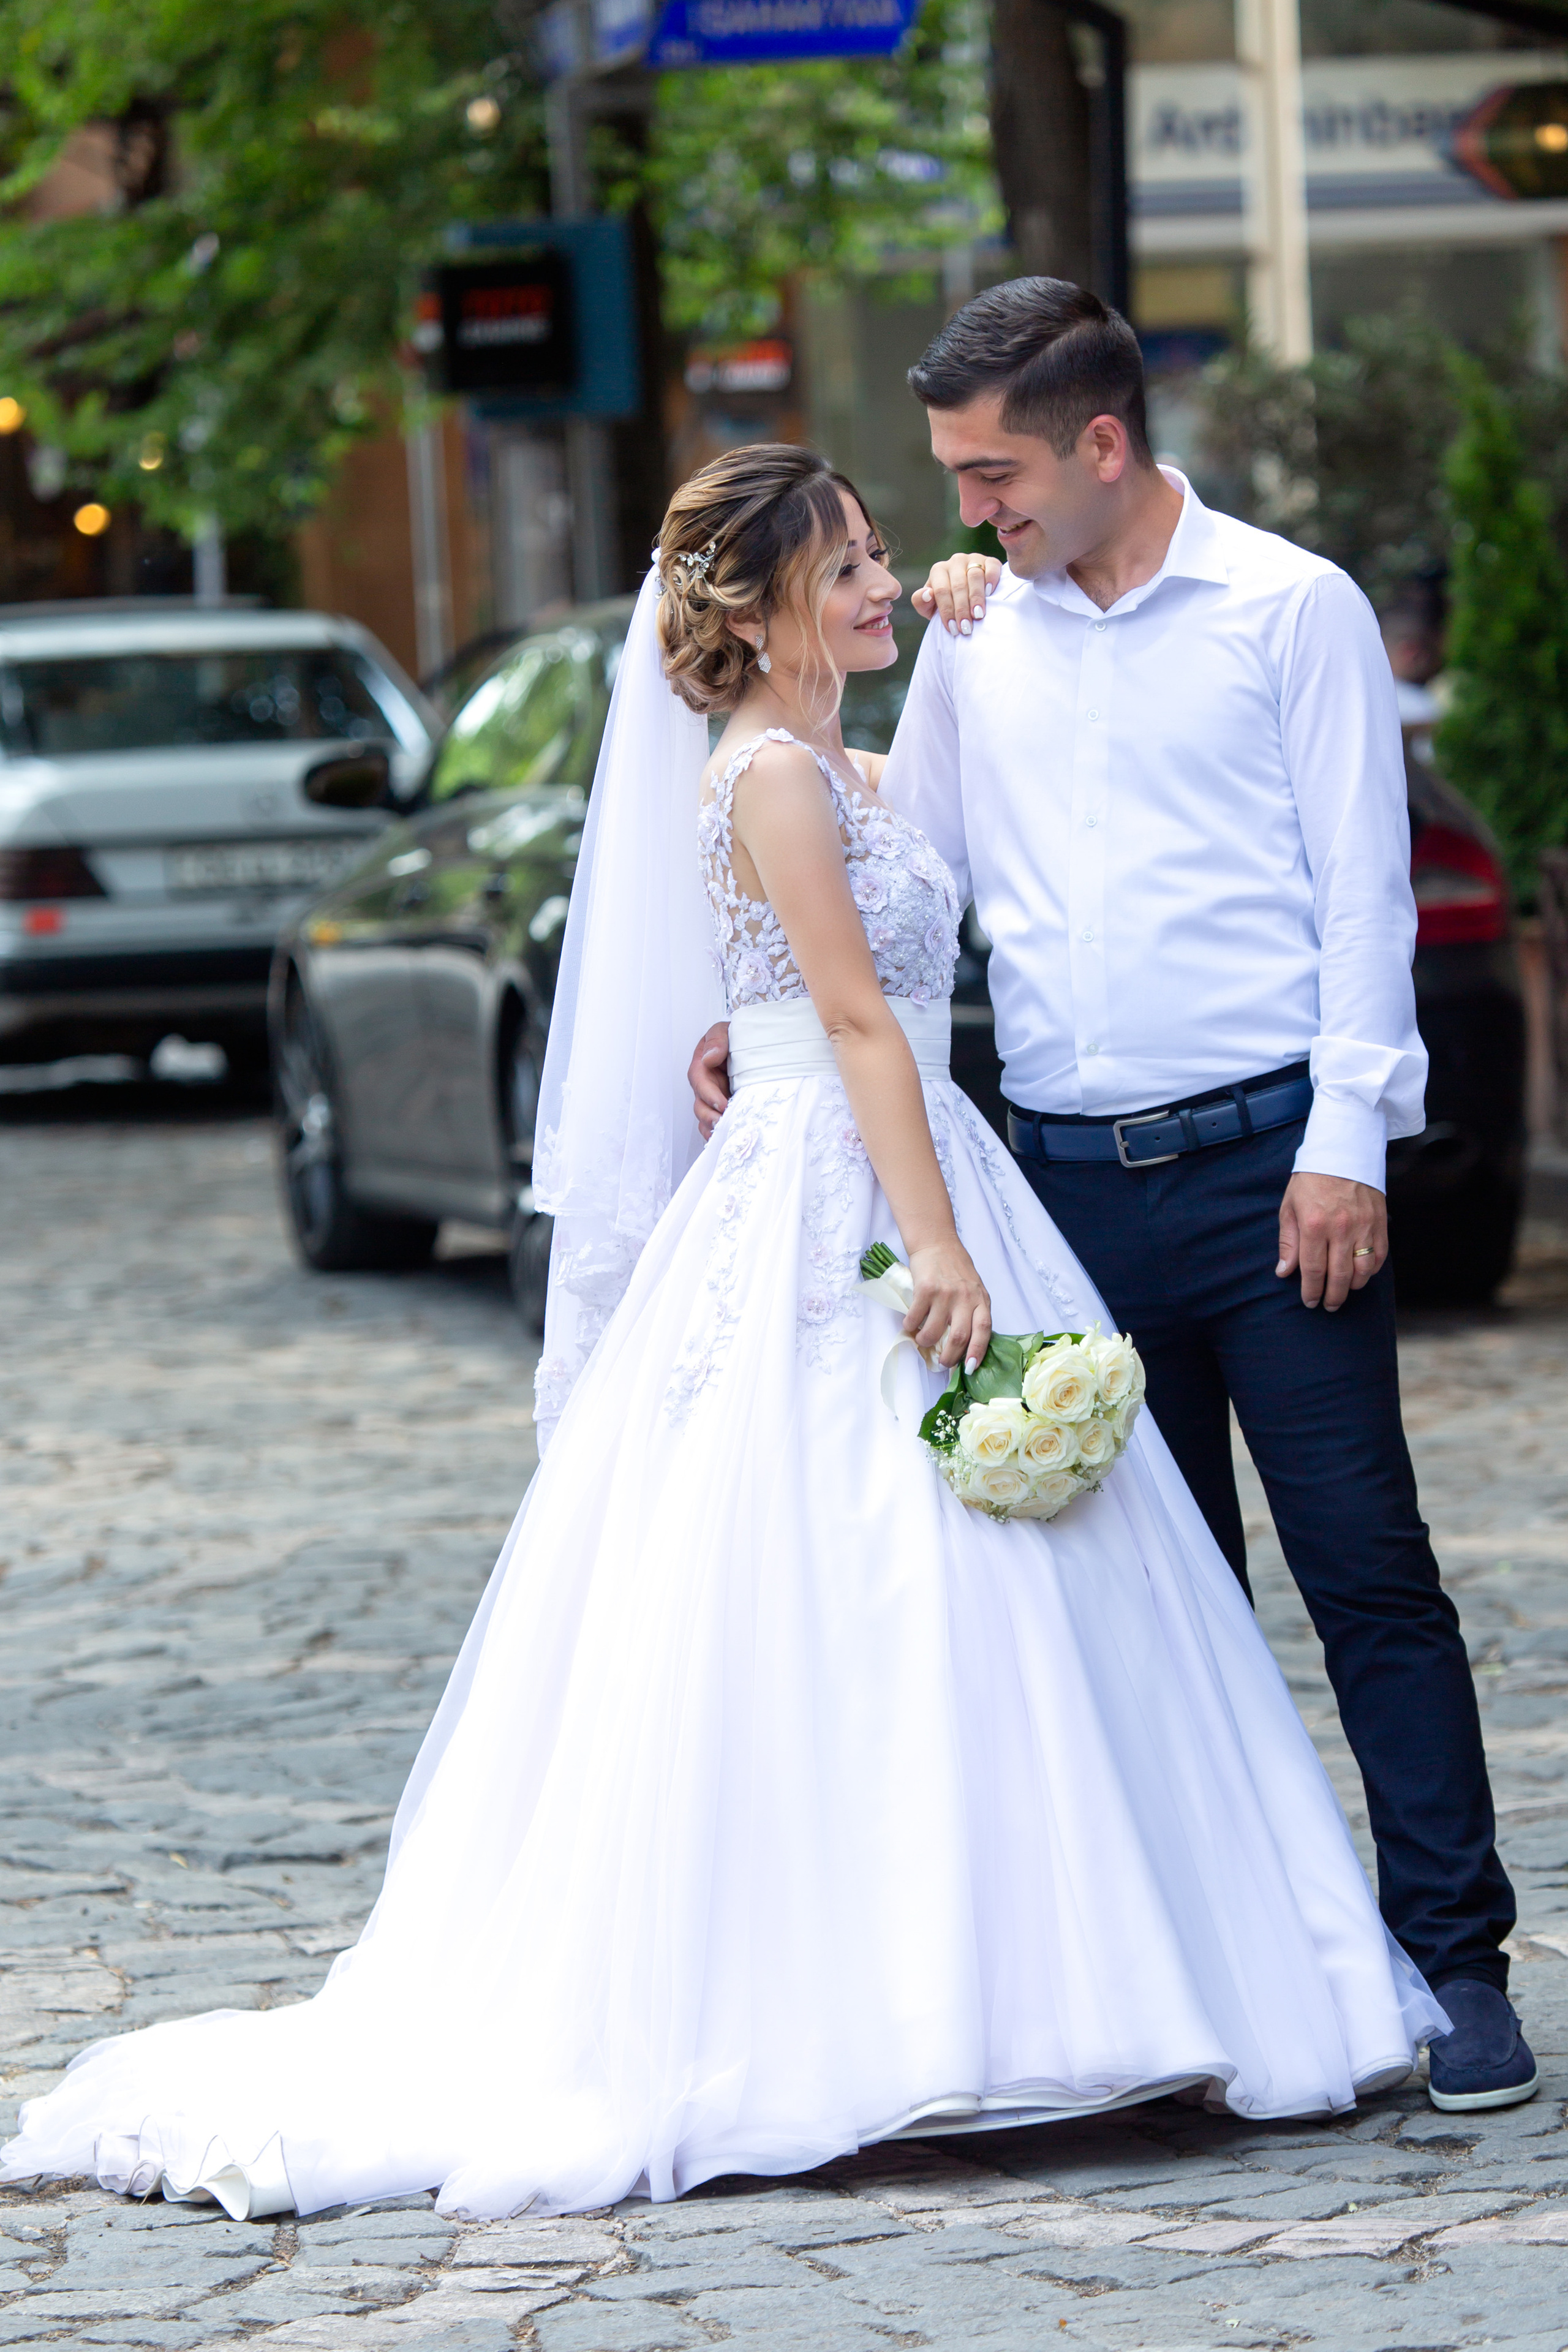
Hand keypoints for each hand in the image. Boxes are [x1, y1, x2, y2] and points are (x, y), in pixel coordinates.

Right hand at [689, 1022, 730, 1141]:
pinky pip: (716, 1124)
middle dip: (710, 1117)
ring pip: (706, 1118)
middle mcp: (705, 1085)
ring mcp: (714, 1099)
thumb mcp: (725, 1031)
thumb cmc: (735, 1037)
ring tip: (726, 1134)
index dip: (709, 1095)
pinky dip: (719, 1133)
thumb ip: (717, 1041)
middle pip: (700, 1105)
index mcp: (702, 1066)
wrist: (751, 1044)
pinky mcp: (723, 1108)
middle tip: (724, 1124)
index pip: (699, 1082)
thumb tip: (708, 1058)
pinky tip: (728, 1139)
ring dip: (713, 1128)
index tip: (722, 1104)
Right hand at [905, 1238, 992, 1370]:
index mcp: (981, 1300)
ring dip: (925, 1342)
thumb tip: (966, 1344)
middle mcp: (965, 1298)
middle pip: (959, 1337)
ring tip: (923, 1340)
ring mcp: (945, 1294)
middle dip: (949, 1356)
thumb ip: (973, 1311)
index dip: (977, 1351)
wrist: (937, 1243)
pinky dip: (910, 1326)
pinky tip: (910, 1325)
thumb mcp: (974, 1289)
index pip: (983, 1330)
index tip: (970, 1368)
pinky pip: (915, 1317)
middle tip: (942, 1362)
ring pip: (934, 1331)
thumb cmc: (956, 1269)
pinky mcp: (925, 1289)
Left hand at [910, 551, 1002, 635]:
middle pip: (958, 585)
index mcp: (938, 570)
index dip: (947, 610)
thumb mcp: (931, 607)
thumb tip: (927, 594)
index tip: (953, 629)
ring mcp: (973, 559)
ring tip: (978, 615)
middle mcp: (955, 561)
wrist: (970, 599)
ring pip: (974, 576)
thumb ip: (921, 602)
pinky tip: (990, 593)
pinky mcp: (990, 561)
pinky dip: (991, 579)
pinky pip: (992, 567)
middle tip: (966, 627)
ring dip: (976, 598)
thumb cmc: (948, 605)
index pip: (941, 590)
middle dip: (961, 608)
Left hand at [1276, 1173, 1387, 1310]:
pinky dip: (1372, 1270)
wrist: (1343, 1152)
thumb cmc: (1311, 1180)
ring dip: (1353, 1286)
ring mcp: (1364, 1226)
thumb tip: (1284, 1272)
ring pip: (1363, 1270)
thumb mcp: (1290, 1207)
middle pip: (1339, 1275)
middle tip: (1329, 1306)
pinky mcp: (1380, 1222)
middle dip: (1333, 1296)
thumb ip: (1288, 1241)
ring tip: (1344, 1291)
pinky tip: (1362, 1274)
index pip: (1313, 1269)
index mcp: (1314, 1225)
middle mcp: (1341, 1228)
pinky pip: (1379, 1255)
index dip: (1311, 1290)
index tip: (1310, 1302)